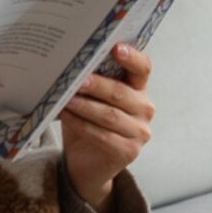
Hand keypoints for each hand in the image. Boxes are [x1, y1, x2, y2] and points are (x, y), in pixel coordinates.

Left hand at [59, 43, 155, 212]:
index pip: (143, 68)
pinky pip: (102, 135)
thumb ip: (88, 82)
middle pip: (122, 93)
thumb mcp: (88, 100)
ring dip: (86, 106)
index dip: (132, 57)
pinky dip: (81, 124)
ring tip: (66, 98)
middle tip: (77, 79)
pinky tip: (66, 116)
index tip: (117, 48)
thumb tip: (69, 64)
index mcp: (138, 89)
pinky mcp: (129, 152)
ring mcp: (140, 132)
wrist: (85, 164)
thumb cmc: (87, 124)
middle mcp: (145, 109)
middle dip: (97, 85)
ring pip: (110, 115)